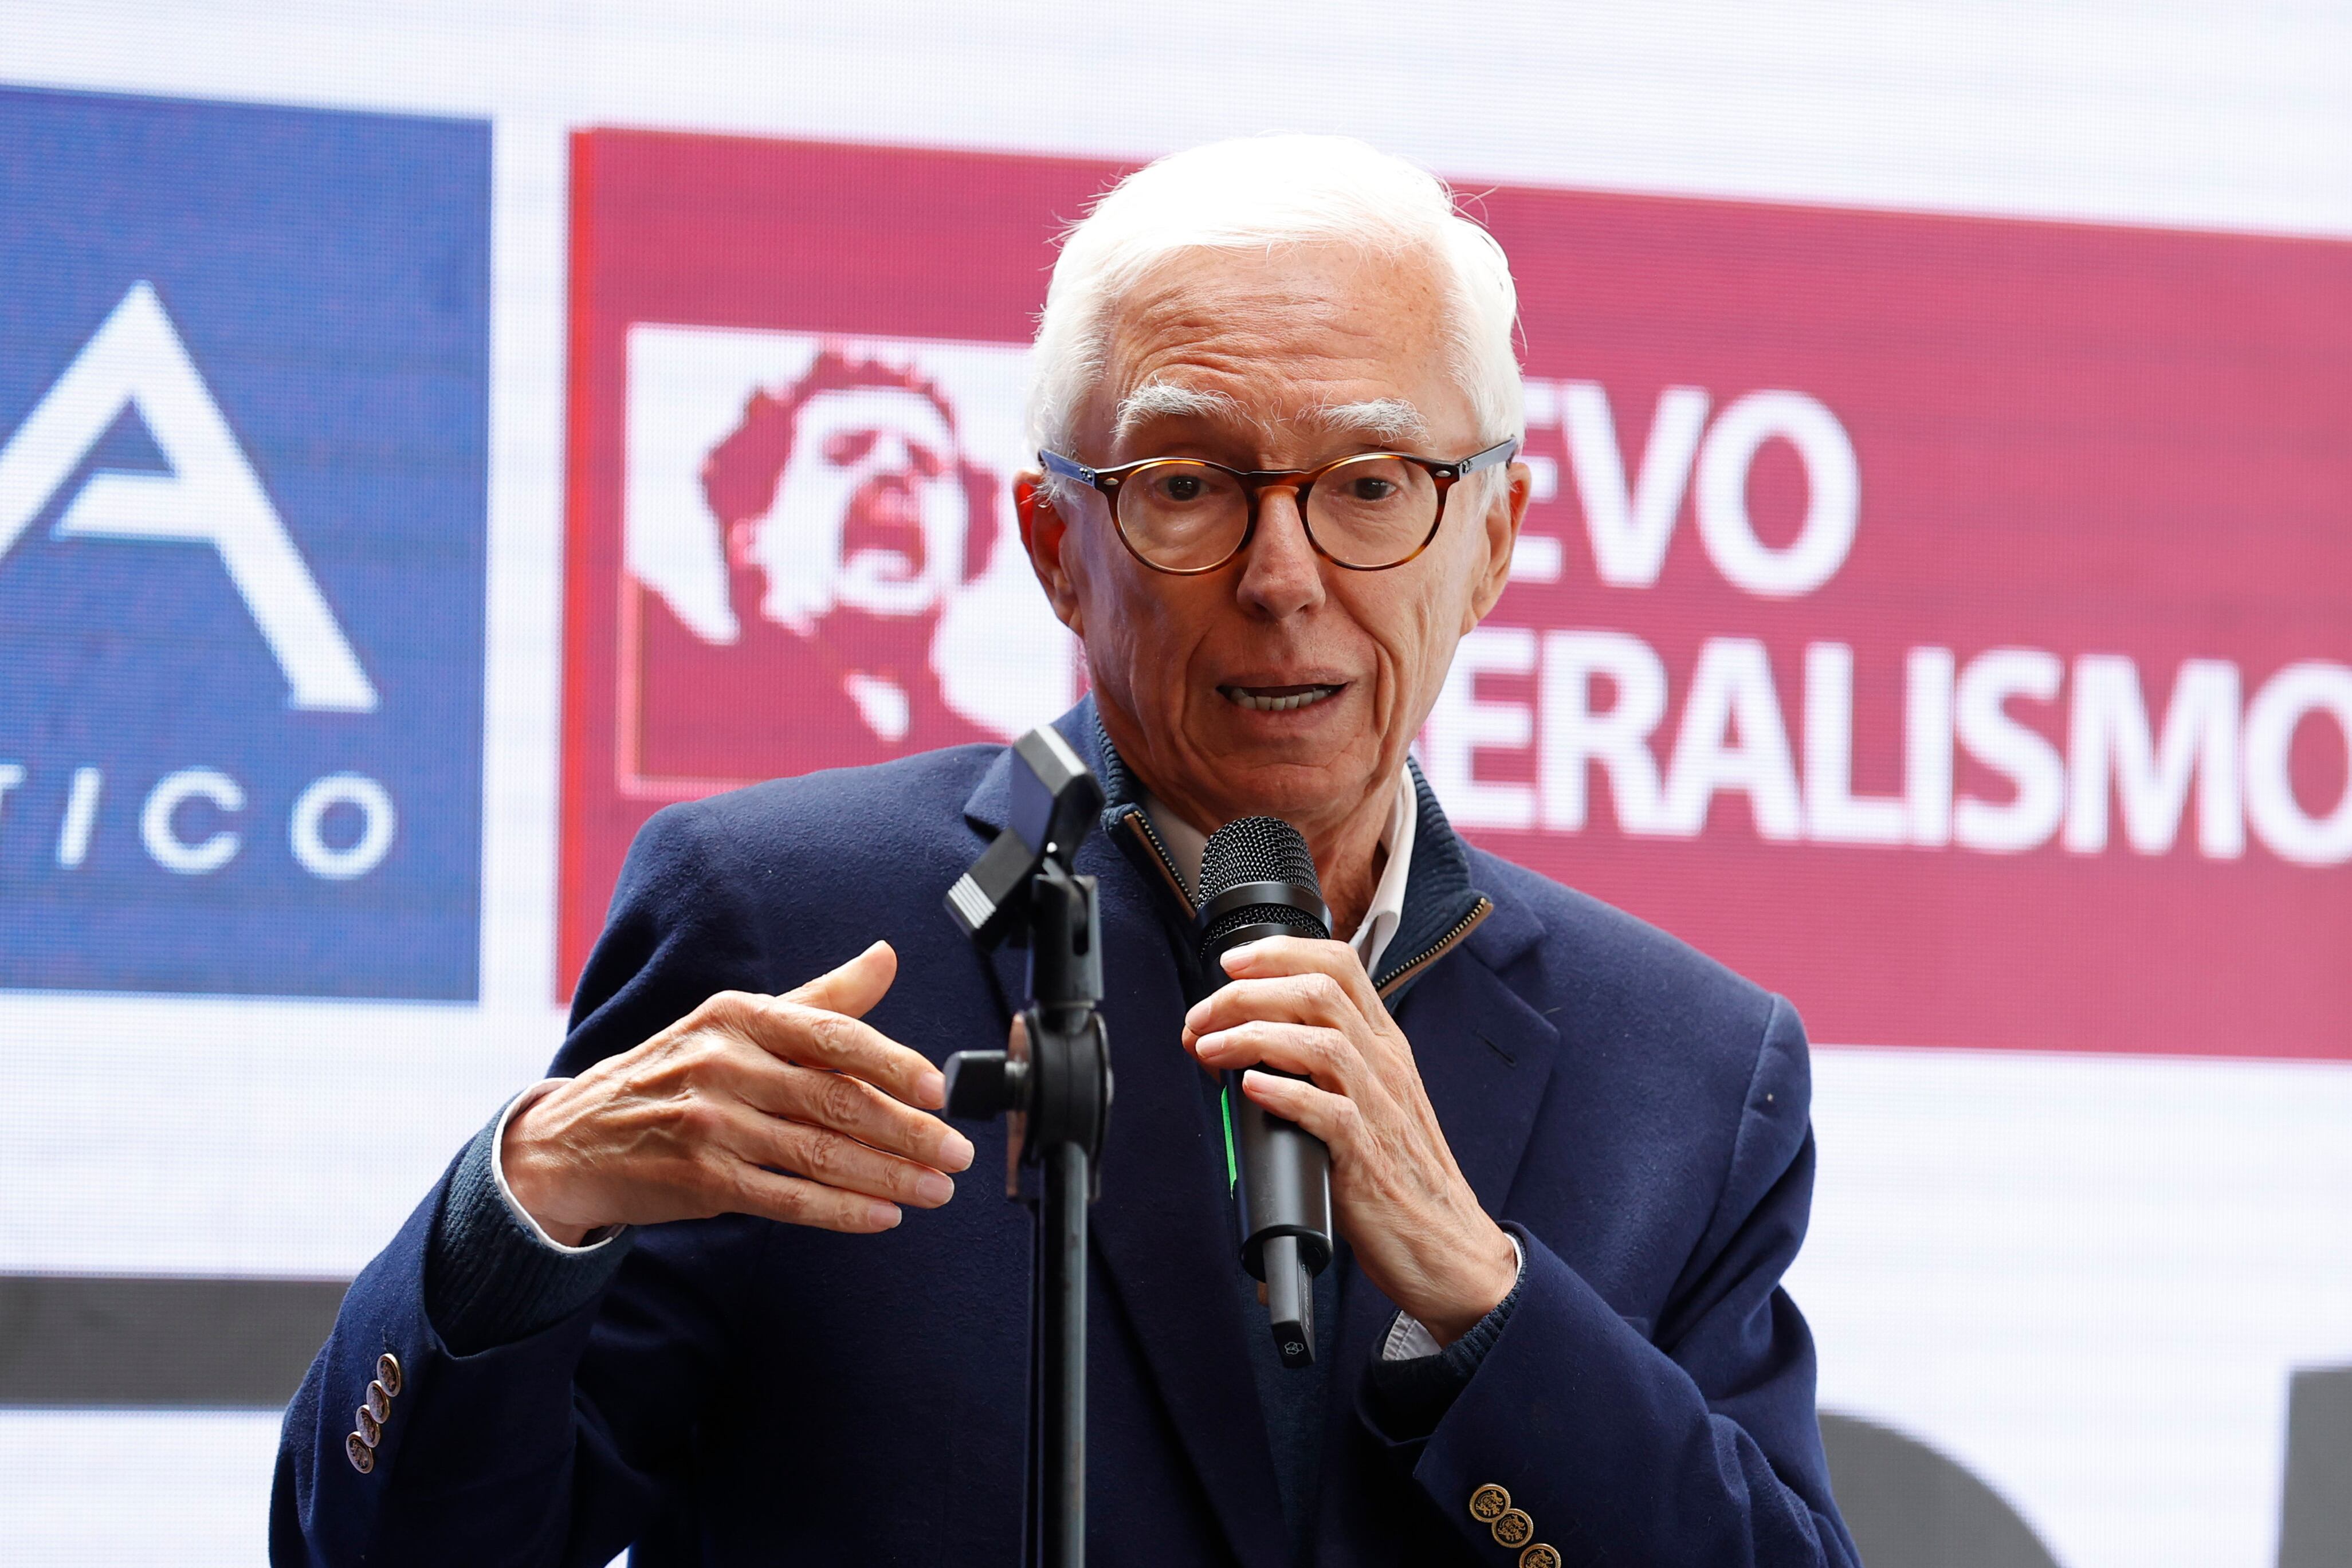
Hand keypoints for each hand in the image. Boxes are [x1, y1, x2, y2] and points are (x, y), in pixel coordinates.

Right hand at [503, 942, 974, 1244]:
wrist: (574, 1138)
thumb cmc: (673, 1073)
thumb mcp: (735, 1022)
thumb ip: (819, 999)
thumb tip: (886, 957)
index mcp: (739, 1016)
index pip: (833, 1036)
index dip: (894, 1064)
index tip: (940, 1089)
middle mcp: (724, 1064)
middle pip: (836, 1099)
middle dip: (908, 1131)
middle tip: (956, 1153)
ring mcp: (711, 1125)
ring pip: (820, 1153)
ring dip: (889, 1177)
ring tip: (937, 1189)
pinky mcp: (702, 1180)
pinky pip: (788, 1198)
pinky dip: (842, 1211)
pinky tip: (884, 1216)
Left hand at [1181, 937, 1517, 1344]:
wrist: (1447, 1247)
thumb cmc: (1400, 1175)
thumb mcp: (1372, 1102)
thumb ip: (1324, 1067)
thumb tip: (1250, 1046)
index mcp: (1385, 1046)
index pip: (1340, 965)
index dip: (1280, 954)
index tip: (1231, 963)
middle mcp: (1386, 1066)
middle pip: (1320, 992)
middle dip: (1248, 993)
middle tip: (1202, 1015)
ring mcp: (1380, 1109)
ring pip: (1322, 1041)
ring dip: (1253, 1036)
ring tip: (1209, 1049)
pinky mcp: (1367, 1157)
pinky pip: (1327, 1110)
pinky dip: (1283, 1092)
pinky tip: (1250, 1088)